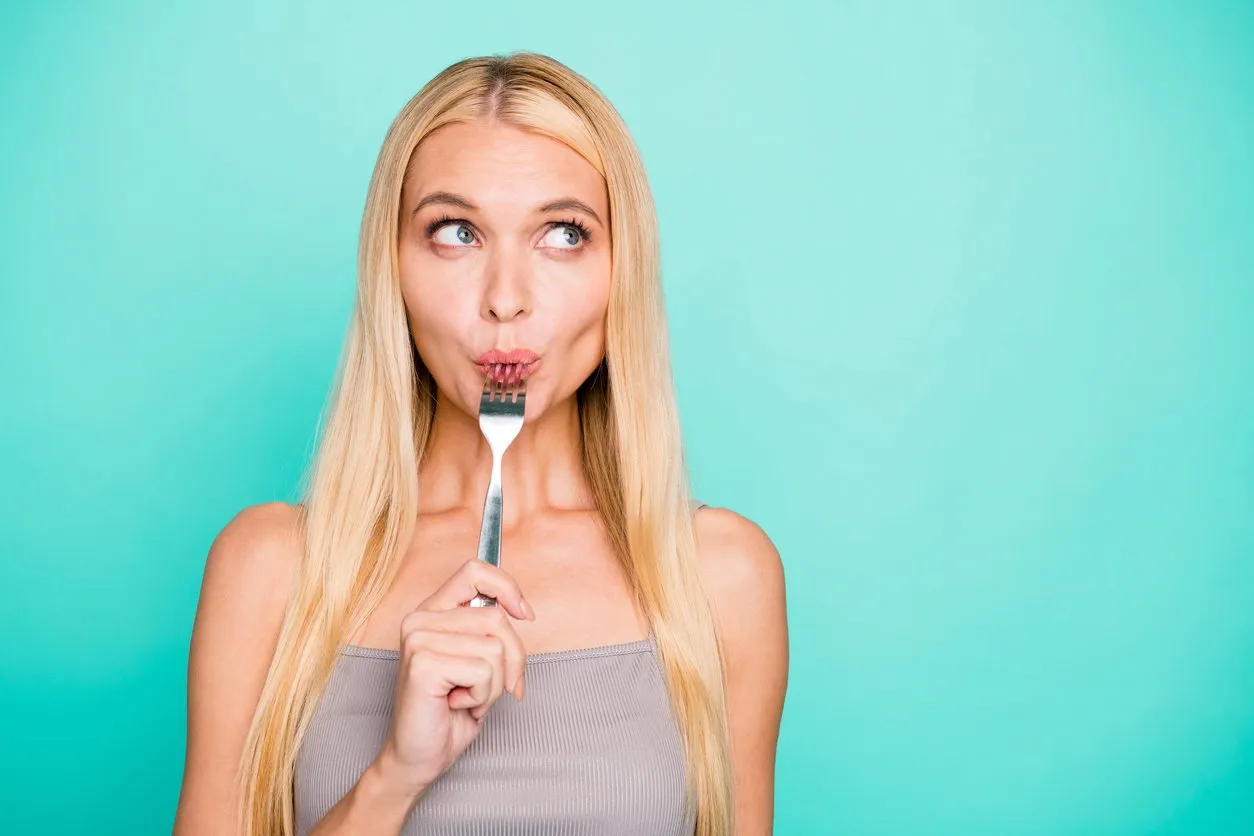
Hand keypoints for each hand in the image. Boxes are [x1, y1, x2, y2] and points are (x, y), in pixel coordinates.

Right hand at [374, 558, 535, 796]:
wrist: (418, 758)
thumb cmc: (450, 712)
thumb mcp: (479, 662)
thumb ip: (490, 631)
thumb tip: (522, 610)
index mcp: (432, 611)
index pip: (475, 571)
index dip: (507, 588)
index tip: (525, 614)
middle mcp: (420, 618)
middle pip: (497, 617)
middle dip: (512, 659)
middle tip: (497, 687)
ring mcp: (418, 638)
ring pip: (495, 646)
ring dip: (494, 684)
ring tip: (468, 697)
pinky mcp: (423, 663)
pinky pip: (484, 670)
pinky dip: (483, 696)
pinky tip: (457, 705)